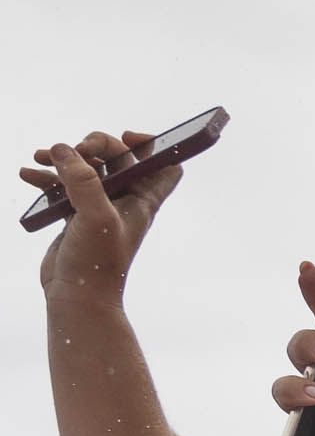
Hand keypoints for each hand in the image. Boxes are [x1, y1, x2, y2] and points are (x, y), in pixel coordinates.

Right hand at [27, 129, 182, 303]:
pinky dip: (46, 177)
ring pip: (86, 170)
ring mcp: (98, 208)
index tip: (126, 138)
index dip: (153, 145)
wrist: (77, 298)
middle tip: (75, 152)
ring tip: (42, 155)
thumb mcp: (95, 216)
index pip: (165, 164)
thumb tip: (63, 149)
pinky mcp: (74, 216)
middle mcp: (124, 201)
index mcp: (142, 200)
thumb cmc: (97, 263)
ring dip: (64, 157)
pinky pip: (61, 187)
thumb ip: (84, 181)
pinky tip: (27, 174)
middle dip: (95, 146)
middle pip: (118, 158)